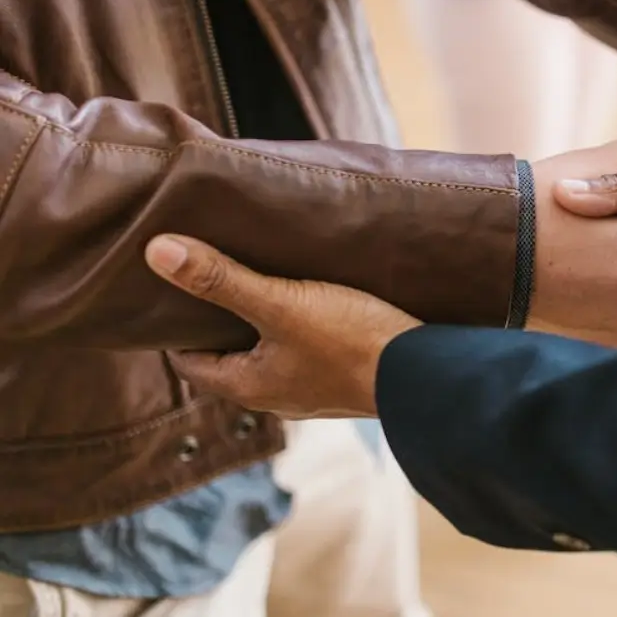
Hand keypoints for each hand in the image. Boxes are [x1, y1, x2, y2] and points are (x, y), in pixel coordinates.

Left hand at [144, 235, 418, 418]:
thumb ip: (222, 279)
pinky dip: (300, 326)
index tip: (172, 288)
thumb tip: (157, 253)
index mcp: (248, 386)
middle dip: (221, 319)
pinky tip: (317, 297)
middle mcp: (276, 395)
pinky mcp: (346, 377)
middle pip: (230, 354)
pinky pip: (308, 350)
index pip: (189, 360)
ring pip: (271, 351)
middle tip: (214, 272)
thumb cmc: (351, 341)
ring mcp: (313, 390)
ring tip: (264, 276)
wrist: (426, 372)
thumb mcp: (283, 303)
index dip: (175, 326)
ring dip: (264, 321)